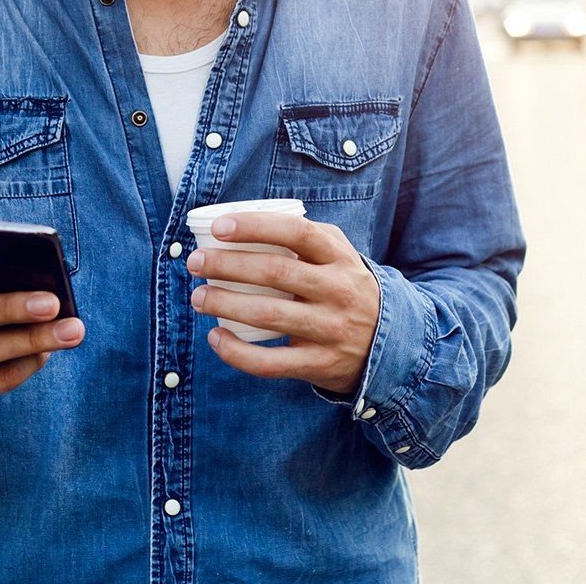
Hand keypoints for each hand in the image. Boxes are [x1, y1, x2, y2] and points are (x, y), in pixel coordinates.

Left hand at [187, 213, 378, 394]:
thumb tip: (252, 220)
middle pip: (275, 272)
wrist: (389, 344)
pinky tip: (216, 337)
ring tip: (198, 297)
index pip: (297, 233)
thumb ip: (309, 235)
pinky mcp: (319, 364)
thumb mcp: (342, 257)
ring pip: (268, 315)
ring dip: (225, 304)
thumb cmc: (349, 290)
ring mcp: (330, 330)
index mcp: (340, 259)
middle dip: (227, 265)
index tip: (219, 228)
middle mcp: (338, 291)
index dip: (255, 227)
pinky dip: (236, 352)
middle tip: (195, 263)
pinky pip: (270, 362)